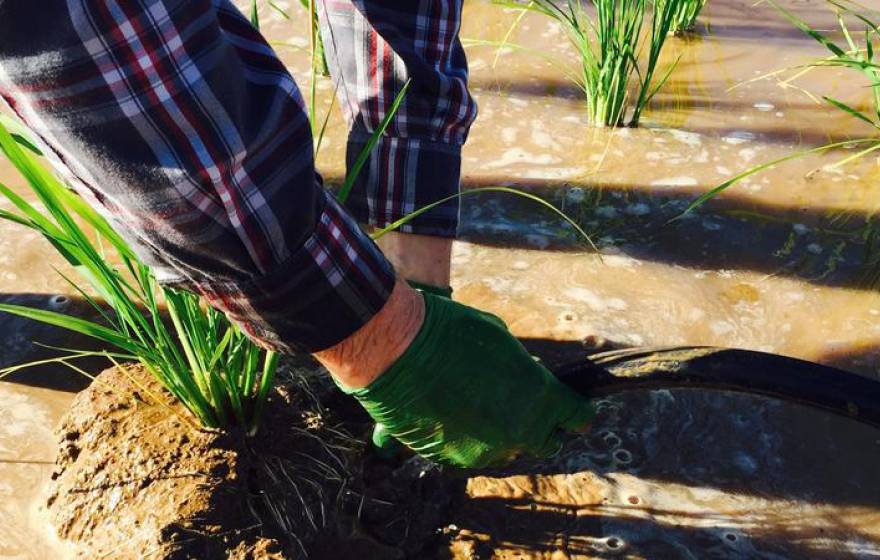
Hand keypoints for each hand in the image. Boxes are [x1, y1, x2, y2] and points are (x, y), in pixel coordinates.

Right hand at [337, 291, 595, 467]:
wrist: (396, 350)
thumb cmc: (450, 333)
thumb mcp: (500, 340)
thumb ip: (523, 370)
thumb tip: (529, 380)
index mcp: (539, 398)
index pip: (577, 417)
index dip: (576, 413)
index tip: (573, 411)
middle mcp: (516, 432)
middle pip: (545, 442)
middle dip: (540, 427)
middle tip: (524, 407)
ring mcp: (482, 451)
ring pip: (504, 451)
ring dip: (499, 433)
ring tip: (477, 403)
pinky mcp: (450, 459)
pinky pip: (468, 453)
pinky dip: (464, 438)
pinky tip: (450, 411)